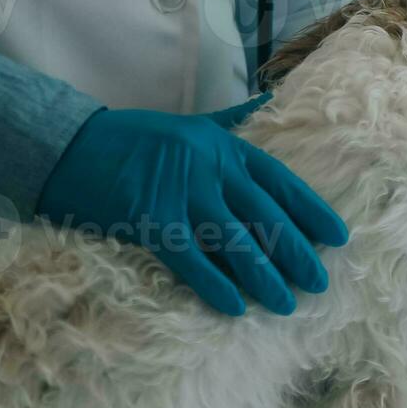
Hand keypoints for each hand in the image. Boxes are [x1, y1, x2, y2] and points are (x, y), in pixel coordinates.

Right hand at [38, 97, 347, 315]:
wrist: (69, 147)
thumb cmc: (132, 140)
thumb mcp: (189, 124)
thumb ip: (230, 121)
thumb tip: (270, 100)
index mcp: (223, 144)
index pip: (280, 181)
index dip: (311, 211)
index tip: (338, 237)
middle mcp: (209, 165)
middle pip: (266, 217)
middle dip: (297, 253)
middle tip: (319, 282)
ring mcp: (180, 192)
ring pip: (236, 243)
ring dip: (265, 278)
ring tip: (286, 304)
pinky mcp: (150, 218)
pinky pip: (191, 260)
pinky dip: (214, 286)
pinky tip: (234, 307)